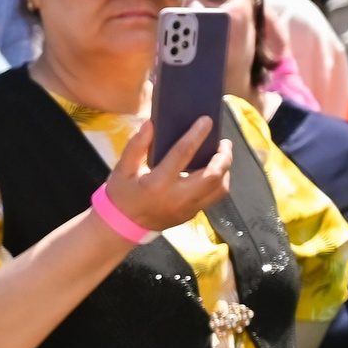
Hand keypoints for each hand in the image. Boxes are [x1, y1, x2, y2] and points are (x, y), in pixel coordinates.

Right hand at [103, 116, 234, 235]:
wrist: (122, 227)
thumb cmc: (121, 195)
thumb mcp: (122, 169)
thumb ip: (136, 146)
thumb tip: (151, 124)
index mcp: (158, 183)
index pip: (183, 153)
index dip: (196, 135)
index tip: (206, 120)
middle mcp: (177, 197)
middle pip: (213, 176)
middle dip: (224, 156)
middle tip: (224, 143)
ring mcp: (187, 209)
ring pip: (219, 189)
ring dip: (225, 171)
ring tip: (222, 157)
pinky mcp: (191, 215)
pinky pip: (213, 198)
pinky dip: (218, 182)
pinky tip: (213, 171)